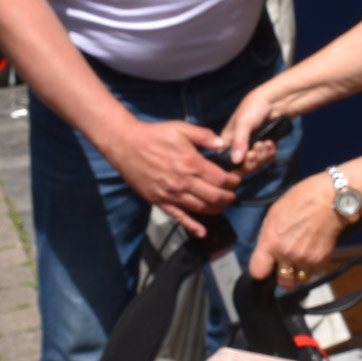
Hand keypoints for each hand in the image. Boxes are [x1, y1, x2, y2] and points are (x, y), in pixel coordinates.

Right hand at [111, 120, 238, 233]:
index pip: (221, 179)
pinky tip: (202, 232)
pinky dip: (192, 226)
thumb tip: (221, 143)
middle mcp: (183, 182)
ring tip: (223, 205)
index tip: (236, 179)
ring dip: (217, 209)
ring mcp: (171, 194)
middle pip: (215, 197)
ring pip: (201, 209)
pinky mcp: (160, 201)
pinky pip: (179, 217)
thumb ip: (204, 136)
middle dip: (229, 197)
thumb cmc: (154, 135)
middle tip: (233, 194)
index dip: (233, 181)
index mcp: (191, 163)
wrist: (126, 145)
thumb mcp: (181, 128)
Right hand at [221, 88, 277, 167]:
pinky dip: (270, 152)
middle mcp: (238, 147)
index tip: (245, 159)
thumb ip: (239, 142)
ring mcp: (252, 148)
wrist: (276, 102)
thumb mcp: (243, 123)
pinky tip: (271, 142)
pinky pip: (267, 159)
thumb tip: (235, 161)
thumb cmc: (254, 108)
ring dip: (262, 154)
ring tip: (265, 142)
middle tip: (256, 148)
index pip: (226, 162)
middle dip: (252, 159)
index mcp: (227, 141)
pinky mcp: (265, 148)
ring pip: (256, 163)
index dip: (236, 166)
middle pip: (243, 166)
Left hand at [248, 176, 342, 282]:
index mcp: (271, 242)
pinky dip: (314, 266)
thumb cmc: (301, 200)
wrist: (330, 199)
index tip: (267, 267)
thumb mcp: (274, 213)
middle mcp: (287, 254)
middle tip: (288, 266)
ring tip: (303, 256)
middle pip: (283, 283)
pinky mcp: (321, 261)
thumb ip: (267, 237)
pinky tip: (314, 251)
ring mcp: (305, 260)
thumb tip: (266, 253)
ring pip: (300, 280)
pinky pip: (314, 273)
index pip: (258, 272)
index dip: (262, 270)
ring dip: (300, 272)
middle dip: (284, 277)